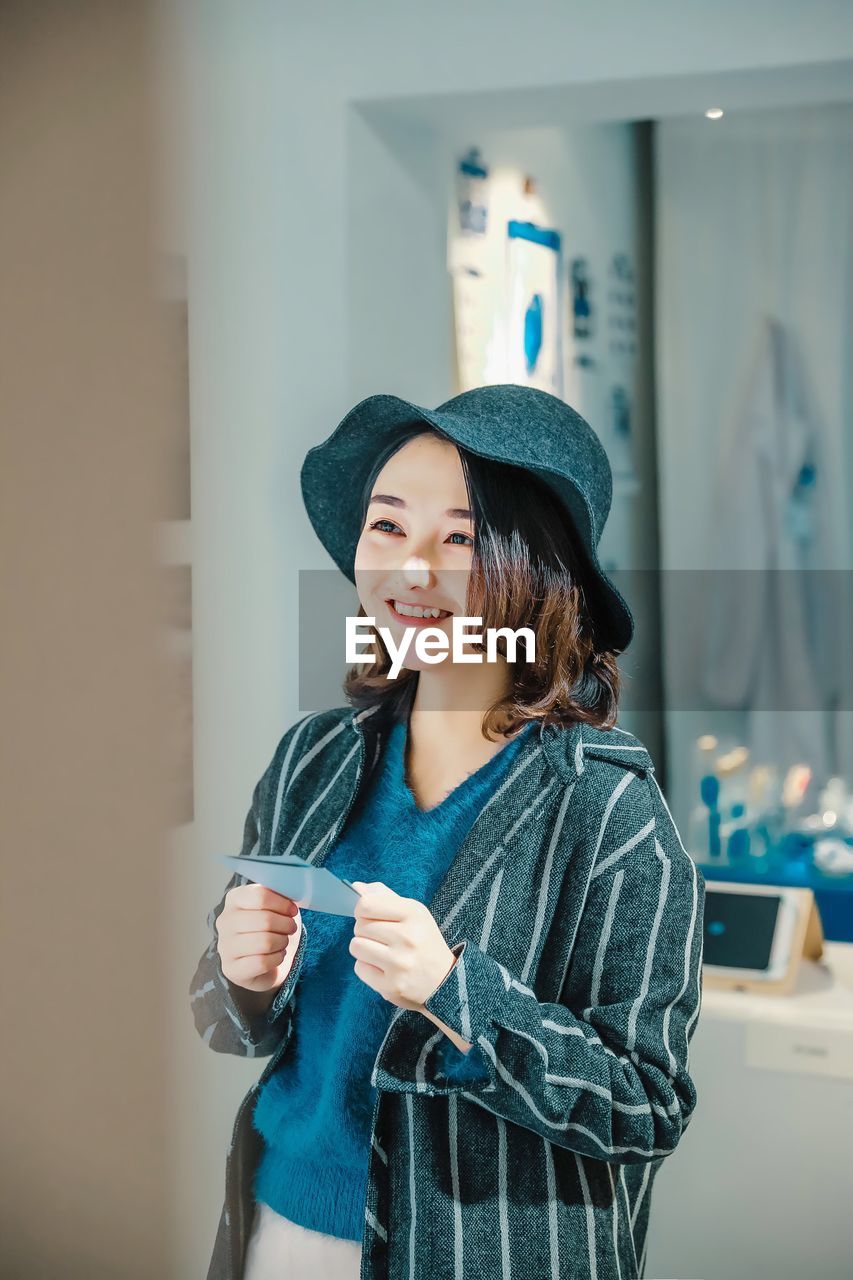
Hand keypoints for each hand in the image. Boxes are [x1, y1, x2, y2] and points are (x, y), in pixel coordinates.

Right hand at [217, 882, 300, 993]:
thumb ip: (280, 895)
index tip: (292, 910)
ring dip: (282, 942)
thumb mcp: (276, 906)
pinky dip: (276, 958)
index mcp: (234, 899)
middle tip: (291, 928)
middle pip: (264, 920)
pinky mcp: (230, 969)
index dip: (282, 903)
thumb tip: (292, 890)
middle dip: (285, 925)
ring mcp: (225, 946)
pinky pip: (262, 962)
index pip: (259, 896)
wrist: (265, 960)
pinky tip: (276, 956)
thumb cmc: (271, 928)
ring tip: (283, 942)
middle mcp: (225, 921)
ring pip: (265, 942)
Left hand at [348, 880, 457, 1011]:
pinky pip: (359, 968)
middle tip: (382, 938)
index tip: (368, 916)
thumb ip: (384, 897)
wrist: (445, 981)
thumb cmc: (423, 942)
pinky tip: (383, 968)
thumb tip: (356, 887)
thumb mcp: (413, 913)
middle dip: (365, 931)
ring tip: (381, 953)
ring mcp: (399, 963)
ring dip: (364, 949)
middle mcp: (407, 938)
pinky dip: (367, 968)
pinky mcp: (391, 986)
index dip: (362, 910)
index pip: (366, 904)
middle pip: (359, 926)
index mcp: (413, 914)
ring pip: (356, 946)